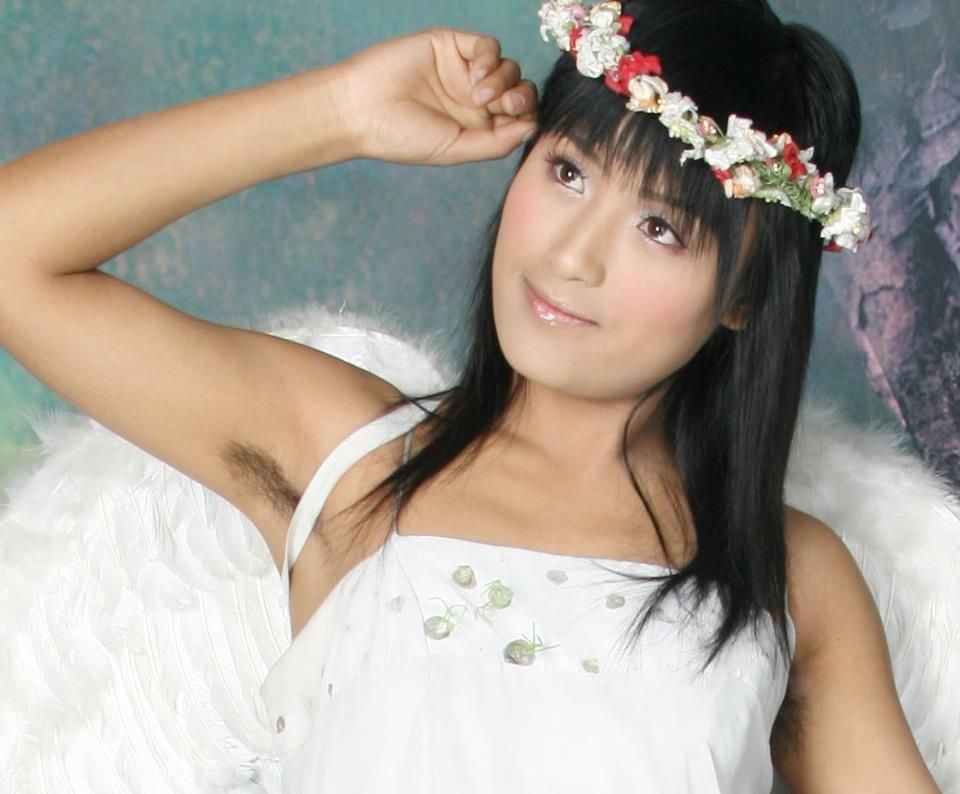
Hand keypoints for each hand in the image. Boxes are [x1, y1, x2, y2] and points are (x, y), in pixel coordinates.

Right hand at [335, 27, 537, 165]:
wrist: (362, 109)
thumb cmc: (402, 137)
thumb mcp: (455, 150)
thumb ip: (496, 143)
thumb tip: (532, 128)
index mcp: (477, 127)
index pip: (518, 118)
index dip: (526, 117)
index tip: (515, 123)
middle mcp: (474, 99)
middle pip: (519, 91)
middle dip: (521, 98)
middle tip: (503, 106)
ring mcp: (464, 72)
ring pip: (508, 68)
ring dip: (504, 81)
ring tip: (479, 95)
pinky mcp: (451, 46)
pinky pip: (487, 46)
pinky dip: (491, 58)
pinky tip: (476, 75)